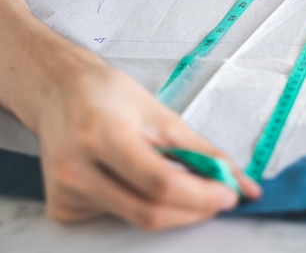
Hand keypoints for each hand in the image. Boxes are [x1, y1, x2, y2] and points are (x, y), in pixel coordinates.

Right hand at [36, 57, 260, 229]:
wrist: (58, 92)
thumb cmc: (108, 94)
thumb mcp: (159, 113)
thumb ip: (200, 151)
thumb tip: (240, 183)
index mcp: (103, 135)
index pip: (160, 183)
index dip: (201, 195)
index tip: (228, 194)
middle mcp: (77, 169)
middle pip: (149, 212)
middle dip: (193, 209)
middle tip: (215, 195)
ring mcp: (65, 194)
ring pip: (134, 219)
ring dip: (169, 208)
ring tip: (174, 178)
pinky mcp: (62, 209)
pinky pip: (115, 219)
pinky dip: (139, 205)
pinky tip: (134, 180)